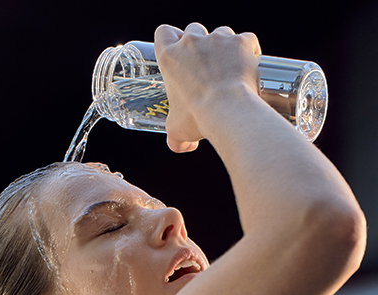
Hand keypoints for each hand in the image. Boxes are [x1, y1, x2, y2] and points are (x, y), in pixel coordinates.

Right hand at [154, 23, 260, 152]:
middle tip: (205, 65)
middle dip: (199, 44)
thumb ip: (176, 138)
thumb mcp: (177, 130)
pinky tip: (248, 63)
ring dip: (224, 47)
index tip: (178, 50)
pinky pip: (247, 39)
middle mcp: (192, 43)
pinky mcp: (241, 42)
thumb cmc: (198, 117)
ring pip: (221, 33)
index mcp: (170, 58)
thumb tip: (181, 147)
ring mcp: (218, 39)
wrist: (227, 110)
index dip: (171, 39)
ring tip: (228, 68)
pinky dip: (248, 49)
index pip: (163, 33)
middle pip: (193, 29)